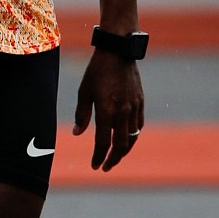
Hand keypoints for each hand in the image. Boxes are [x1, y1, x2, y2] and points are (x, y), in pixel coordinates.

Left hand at [72, 49, 143, 170]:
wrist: (118, 51)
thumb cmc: (97, 70)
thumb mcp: (84, 90)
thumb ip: (82, 113)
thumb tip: (78, 134)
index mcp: (107, 110)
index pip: (103, 142)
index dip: (99, 156)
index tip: (94, 165)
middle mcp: (123, 112)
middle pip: (121, 145)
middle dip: (113, 159)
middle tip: (105, 166)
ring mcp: (134, 107)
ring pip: (133, 138)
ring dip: (124, 150)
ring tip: (115, 156)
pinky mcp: (141, 102)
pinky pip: (139, 125)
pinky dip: (133, 135)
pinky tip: (127, 138)